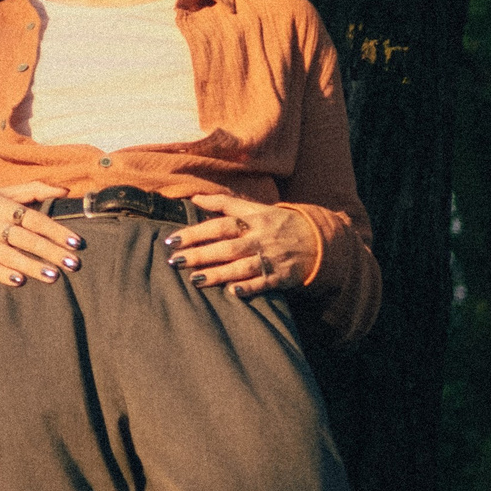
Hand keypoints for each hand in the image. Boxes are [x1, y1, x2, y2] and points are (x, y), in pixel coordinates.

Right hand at [0, 183, 84, 287]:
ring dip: (32, 266)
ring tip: (54, 276)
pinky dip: (3, 275)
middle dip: (51, 252)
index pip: (36, 219)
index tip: (75, 242)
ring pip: (11, 256)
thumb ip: (36, 189)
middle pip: (27, 240)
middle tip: (73, 264)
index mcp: (7, 207)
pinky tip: (19, 282)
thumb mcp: (7, 192)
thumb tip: (66, 191)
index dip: (56, 230)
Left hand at [166, 192, 317, 296]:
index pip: (220, 225)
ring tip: (194, 279)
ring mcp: (270, 259)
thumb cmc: (279, 223)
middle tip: (175, 261)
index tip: (173, 240)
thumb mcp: (256, 208)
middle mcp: (260, 239)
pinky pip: (263, 283)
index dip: (196, 232)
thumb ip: (225, 203)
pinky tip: (232, 292)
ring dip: (218, 274)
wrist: (317, 240)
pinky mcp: (281, 277)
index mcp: (253, 221)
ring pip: (241, 267)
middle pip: (227, 247)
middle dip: (200, 254)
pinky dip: (248, 288)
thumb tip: (195, 197)